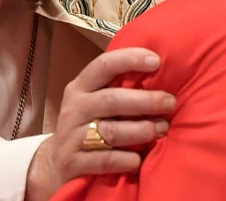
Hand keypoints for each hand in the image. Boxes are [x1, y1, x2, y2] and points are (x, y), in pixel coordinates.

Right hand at [25, 48, 174, 200]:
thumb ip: (118, 88)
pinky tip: (139, 159)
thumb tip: (162, 72)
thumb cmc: (87, 125)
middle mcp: (74, 108)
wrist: (55, 165)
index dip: (130, 60)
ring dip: (141, 130)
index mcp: (80, 87)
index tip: (156, 61)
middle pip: (111, 100)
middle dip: (145, 100)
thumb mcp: (94, 101)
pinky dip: (126, 159)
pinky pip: (105, 160)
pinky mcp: (73, 163)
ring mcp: (71, 136)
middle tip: (170, 103)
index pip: (103, 65)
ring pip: (111, 131)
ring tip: (162, 129)